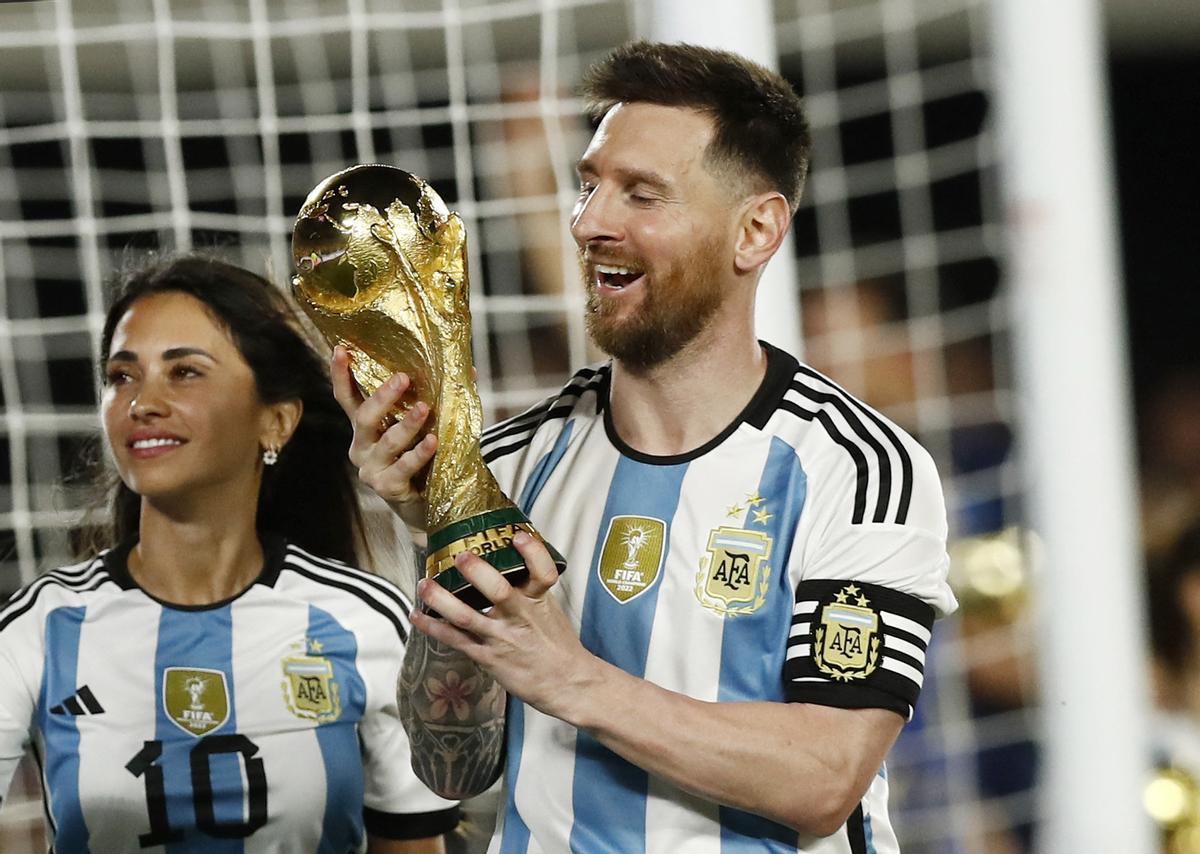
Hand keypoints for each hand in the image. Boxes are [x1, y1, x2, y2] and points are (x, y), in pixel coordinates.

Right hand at [331, 345, 435, 528]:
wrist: (426, 504)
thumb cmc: (422, 459)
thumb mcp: (422, 427)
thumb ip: (434, 401)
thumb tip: (468, 371)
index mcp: (365, 428)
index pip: (347, 397)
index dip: (341, 374)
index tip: (341, 349)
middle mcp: (362, 446)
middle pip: (364, 417)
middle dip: (382, 396)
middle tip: (403, 378)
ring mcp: (371, 468)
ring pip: (386, 442)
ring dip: (406, 424)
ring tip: (425, 408)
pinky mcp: (386, 487)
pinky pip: (403, 468)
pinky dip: (419, 453)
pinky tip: (433, 441)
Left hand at [410, 532, 593, 720]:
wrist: (566, 682)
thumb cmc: (556, 643)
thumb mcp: (550, 608)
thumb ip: (530, 586)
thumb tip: (509, 557)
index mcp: (539, 599)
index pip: (542, 572)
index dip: (532, 553)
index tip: (518, 536)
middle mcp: (520, 616)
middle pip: (498, 591)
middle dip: (477, 572)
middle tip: (460, 556)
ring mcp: (501, 637)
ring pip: (466, 616)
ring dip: (441, 599)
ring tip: (425, 583)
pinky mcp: (487, 657)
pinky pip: (455, 639)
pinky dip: (433, 627)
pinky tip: (417, 615)